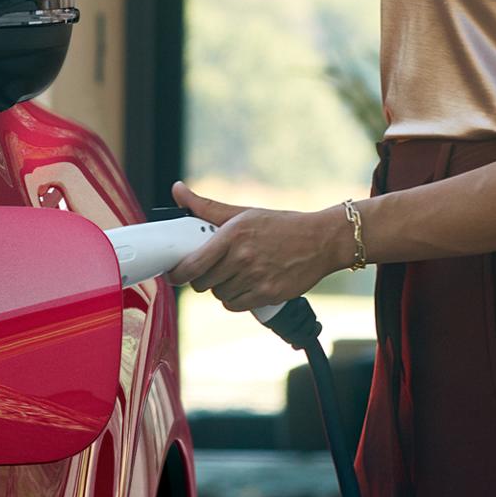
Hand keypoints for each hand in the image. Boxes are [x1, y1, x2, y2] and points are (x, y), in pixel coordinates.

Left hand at [167, 184, 362, 312]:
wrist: (321, 241)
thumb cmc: (280, 225)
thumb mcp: (244, 212)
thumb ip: (206, 206)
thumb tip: (177, 190)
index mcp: (233, 234)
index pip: (193, 264)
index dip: (178, 273)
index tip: (174, 273)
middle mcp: (243, 257)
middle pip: (203, 283)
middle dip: (201, 279)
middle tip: (209, 270)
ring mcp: (256, 278)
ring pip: (219, 295)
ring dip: (221, 288)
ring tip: (234, 275)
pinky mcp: (268, 294)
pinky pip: (235, 306)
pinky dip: (235, 300)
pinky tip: (244, 286)